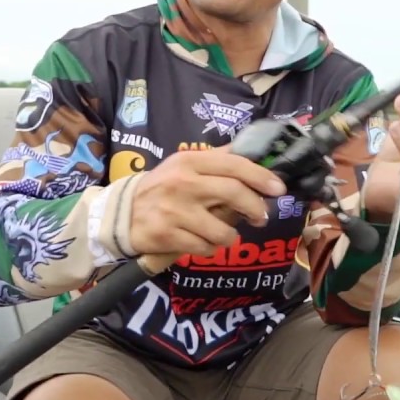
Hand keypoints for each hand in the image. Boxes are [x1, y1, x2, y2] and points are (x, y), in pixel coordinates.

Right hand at [128, 147, 285, 257]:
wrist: (121, 213)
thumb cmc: (162, 188)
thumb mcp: (184, 165)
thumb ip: (218, 159)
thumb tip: (254, 150)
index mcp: (190, 161)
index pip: (235, 165)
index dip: (261, 177)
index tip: (278, 189)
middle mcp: (183, 183)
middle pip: (234, 194)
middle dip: (255, 209)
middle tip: (261, 217)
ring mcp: (174, 211)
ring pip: (223, 230)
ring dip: (230, 236)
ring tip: (223, 233)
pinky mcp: (167, 235)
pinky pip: (205, 248)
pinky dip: (210, 249)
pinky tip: (203, 242)